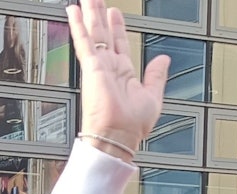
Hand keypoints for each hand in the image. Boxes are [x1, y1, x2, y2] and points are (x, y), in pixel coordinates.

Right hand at [67, 0, 169, 158]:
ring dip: (89, 14)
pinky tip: (73, 11)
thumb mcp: (153, 96)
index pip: (118, 43)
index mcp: (123, 74)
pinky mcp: (91, 67)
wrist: (119, 137)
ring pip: (93, 33)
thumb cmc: (132, 126)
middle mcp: (109, 68)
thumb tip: (163, 59)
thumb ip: (156, 75)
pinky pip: (84, 41)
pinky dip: (78, 25)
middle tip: (94, 0)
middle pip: (103, 34)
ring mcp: (98, 66)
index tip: (114, 13)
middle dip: (99, 15)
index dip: (117, 27)